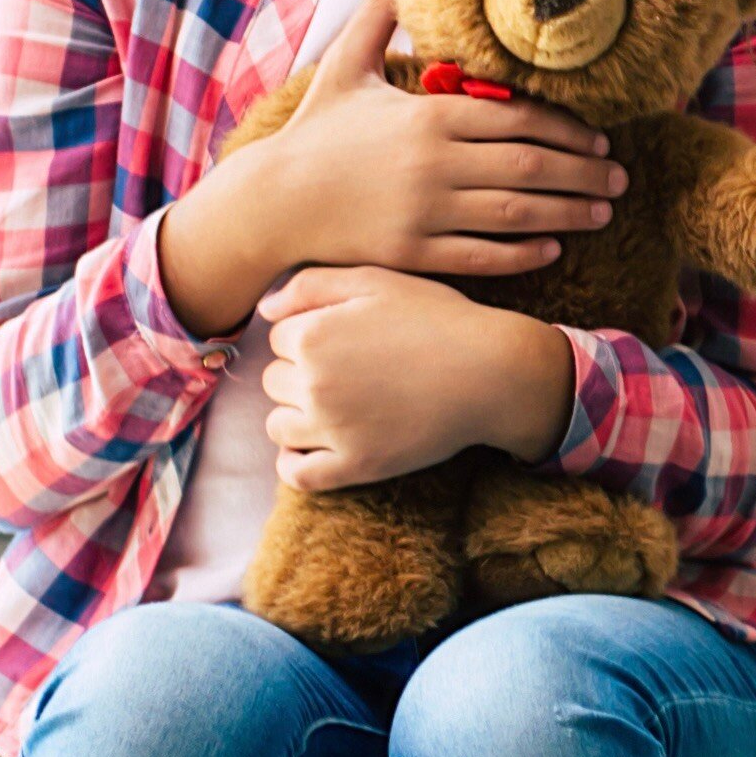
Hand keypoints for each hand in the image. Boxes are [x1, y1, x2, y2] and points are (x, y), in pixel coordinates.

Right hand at [159, 0, 625, 329]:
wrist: (271, 202)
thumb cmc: (314, 134)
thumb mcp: (342, 66)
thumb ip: (376, 15)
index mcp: (429, 115)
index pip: (520, 119)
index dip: (568, 130)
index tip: (600, 138)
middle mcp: (435, 163)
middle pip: (531, 166)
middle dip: (584, 173)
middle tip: (619, 180)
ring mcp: (425, 212)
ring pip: (517, 213)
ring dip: (568, 214)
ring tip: (602, 213)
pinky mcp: (413, 254)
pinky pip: (483, 256)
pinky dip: (523, 253)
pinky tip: (552, 248)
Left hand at [253, 264, 572, 490]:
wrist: (491, 372)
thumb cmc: (437, 319)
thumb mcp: (377, 281)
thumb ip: (312, 285)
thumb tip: (265, 310)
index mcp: (312, 336)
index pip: (278, 339)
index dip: (309, 334)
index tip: (346, 337)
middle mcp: (313, 385)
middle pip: (274, 381)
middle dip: (301, 374)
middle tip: (348, 369)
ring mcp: (332, 430)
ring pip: (278, 426)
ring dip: (296, 415)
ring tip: (334, 406)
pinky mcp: (355, 465)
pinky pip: (299, 475)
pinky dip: (294, 464)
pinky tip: (311, 449)